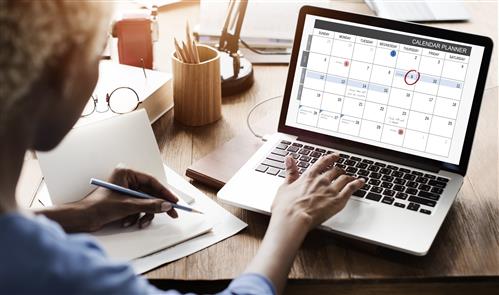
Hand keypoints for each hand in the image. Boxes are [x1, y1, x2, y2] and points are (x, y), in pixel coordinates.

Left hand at [77, 168, 178, 231]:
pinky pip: (138, 208)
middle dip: (157, 206)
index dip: (164, 192)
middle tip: (172, 214)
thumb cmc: (98, 207)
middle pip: (150, 193)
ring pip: (145, 202)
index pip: (151, 181)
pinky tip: (128, 222)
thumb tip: (166, 205)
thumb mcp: (128, 206)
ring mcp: (125, 191)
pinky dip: (136, 217)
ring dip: (144, 214)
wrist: (81, 219)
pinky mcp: (123, 202)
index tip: (174, 201)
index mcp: (126, 173)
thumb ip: (150, 205)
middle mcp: (126, 180)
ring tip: (140, 223)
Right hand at [244, 153, 364, 293]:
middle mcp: (321, 180)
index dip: (330, 158)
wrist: (293, 218)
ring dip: (348, 176)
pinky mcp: (338, 200)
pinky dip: (357, 184)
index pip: (322, 162)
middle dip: (339, 169)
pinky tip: (361, 182)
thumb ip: (290, 171)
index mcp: (309, 176)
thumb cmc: (286, 206)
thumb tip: (289, 159)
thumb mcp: (285, 186)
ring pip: (344, 178)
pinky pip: (351, 189)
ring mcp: (331, 190)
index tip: (335, 156)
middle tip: (342, 170)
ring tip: (351, 177)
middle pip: (335, 170)